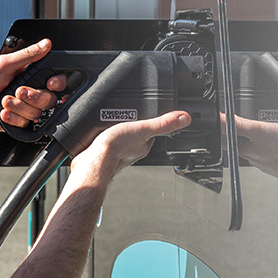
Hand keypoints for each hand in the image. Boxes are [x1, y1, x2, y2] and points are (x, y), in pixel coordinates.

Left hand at [0, 39, 70, 131]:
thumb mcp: (5, 63)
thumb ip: (28, 55)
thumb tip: (46, 44)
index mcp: (30, 76)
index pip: (55, 81)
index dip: (56, 83)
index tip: (49, 84)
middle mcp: (30, 92)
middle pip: (49, 99)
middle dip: (32, 96)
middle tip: (17, 91)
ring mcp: (25, 108)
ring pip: (36, 113)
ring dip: (18, 107)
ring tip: (4, 101)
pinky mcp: (18, 122)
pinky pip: (25, 124)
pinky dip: (12, 118)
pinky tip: (3, 112)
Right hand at [74, 112, 190, 175]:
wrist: (92, 160)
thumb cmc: (116, 148)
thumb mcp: (143, 128)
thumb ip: (163, 123)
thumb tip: (185, 118)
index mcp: (144, 146)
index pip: (154, 133)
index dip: (153, 124)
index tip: (153, 117)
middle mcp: (133, 151)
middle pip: (138, 136)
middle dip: (135, 127)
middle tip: (132, 117)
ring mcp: (118, 152)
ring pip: (122, 139)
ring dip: (120, 131)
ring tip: (117, 122)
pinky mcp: (103, 152)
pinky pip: (108, 142)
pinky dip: (107, 137)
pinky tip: (103, 132)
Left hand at [229, 116, 277, 189]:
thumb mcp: (259, 130)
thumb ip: (238, 124)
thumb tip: (218, 119)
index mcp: (243, 150)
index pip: (228, 136)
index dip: (229, 125)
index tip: (233, 118)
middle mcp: (252, 156)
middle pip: (243, 139)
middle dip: (248, 128)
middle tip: (255, 120)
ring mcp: (265, 159)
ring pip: (258, 144)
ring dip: (262, 135)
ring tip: (271, 127)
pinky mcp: (277, 161)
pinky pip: (271, 149)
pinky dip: (274, 142)